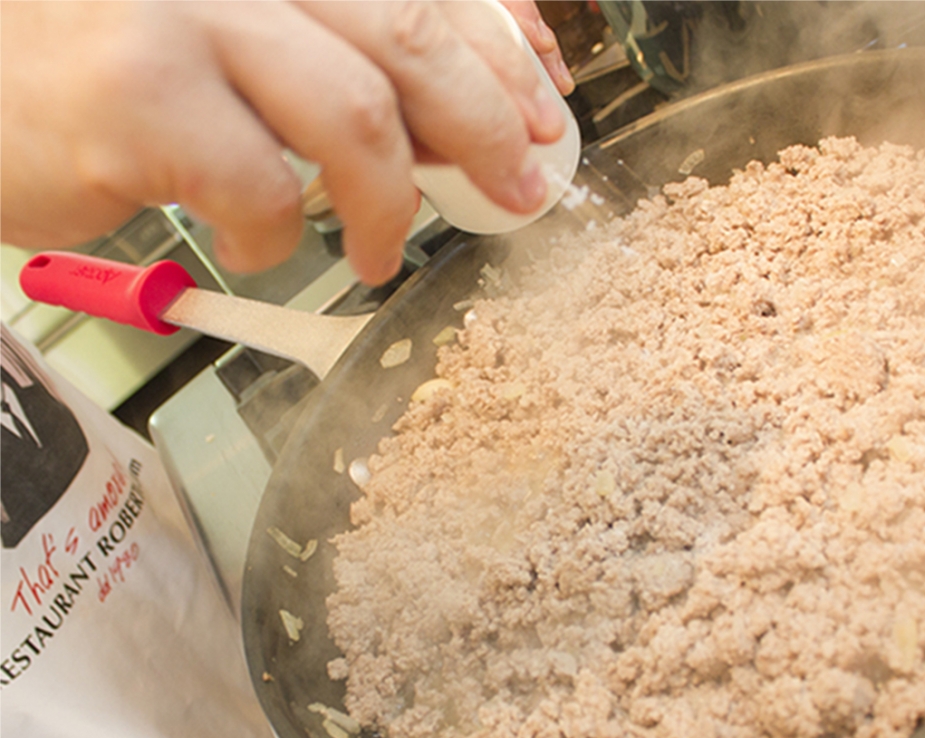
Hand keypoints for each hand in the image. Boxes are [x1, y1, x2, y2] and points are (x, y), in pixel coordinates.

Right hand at [0, 1, 574, 284]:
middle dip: (487, 124)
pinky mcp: (139, 93)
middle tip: (516, 186)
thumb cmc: (104, 62)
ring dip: (390, 202)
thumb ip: (340, 50)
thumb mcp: (233, 32)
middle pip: (411, 36)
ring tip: (381, 251)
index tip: (544, 107)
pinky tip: (255, 243)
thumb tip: (463, 103)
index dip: (504, 47)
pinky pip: (262, 186)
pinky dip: (275, 236)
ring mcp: (183, 13)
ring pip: (356, 115)